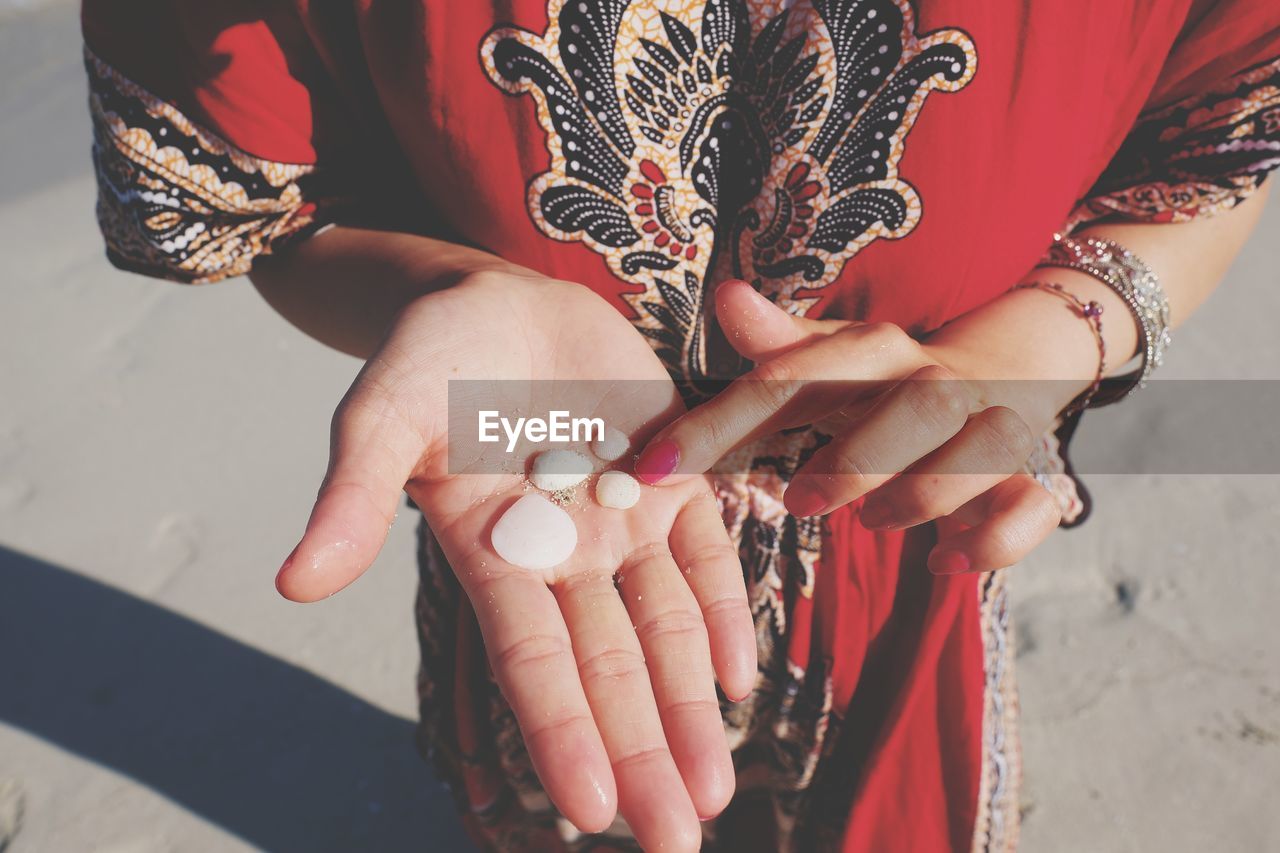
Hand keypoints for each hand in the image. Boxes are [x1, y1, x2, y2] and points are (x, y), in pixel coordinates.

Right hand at [277, 271, 754, 849]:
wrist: (494, 297)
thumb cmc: (428, 356)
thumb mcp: (383, 415)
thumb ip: (355, 497)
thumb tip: (293, 585)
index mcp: (492, 555)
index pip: (532, 662)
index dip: (563, 731)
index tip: (594, 810)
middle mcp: (562, 556)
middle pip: (609, 667)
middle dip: (642, 751)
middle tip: (675, 841)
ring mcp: (623, 519)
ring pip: (666, 628)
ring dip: (692, 706)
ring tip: (713, 792)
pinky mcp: (674, 476)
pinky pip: (706, 553)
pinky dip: (726, 611)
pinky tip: (742, 677)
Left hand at [633, 280, 1063, 574]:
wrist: (1002, 368)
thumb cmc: (882, 381)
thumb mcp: (827, 361)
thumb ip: (777, 347)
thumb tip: (724, 296)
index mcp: (874, 352)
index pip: (790, 376)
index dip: (718, 424)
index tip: (652, 471)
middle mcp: (939, 381)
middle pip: (917, 406)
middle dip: (859, 459)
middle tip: (800, 502)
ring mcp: (992, 424)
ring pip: (986, 450)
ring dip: (928, 495)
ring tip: (877, 524)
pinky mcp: (1028, 474)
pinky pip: (1032, 505)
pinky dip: (994, 540)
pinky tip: (944, 564)